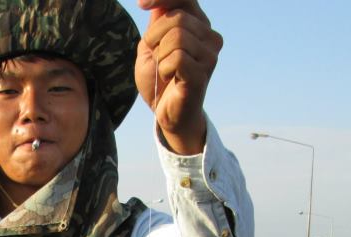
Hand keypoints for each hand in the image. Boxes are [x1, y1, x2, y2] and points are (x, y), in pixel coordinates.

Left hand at [135, 0, 222, 154]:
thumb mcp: (152, 44)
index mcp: (198, 25)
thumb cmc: (159, 79)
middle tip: (154, 55)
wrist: (166, 112)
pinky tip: (169, 78)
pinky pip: (177, 58)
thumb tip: (155, 1)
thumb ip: (157, 20)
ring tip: (164, 68)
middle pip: (177, 18)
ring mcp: (209, 55)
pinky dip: (164, 68)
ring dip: (160, 54)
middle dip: (154, 36)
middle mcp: (209, 36)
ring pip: (178, 36)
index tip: (141, 4)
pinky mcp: (203, 73)